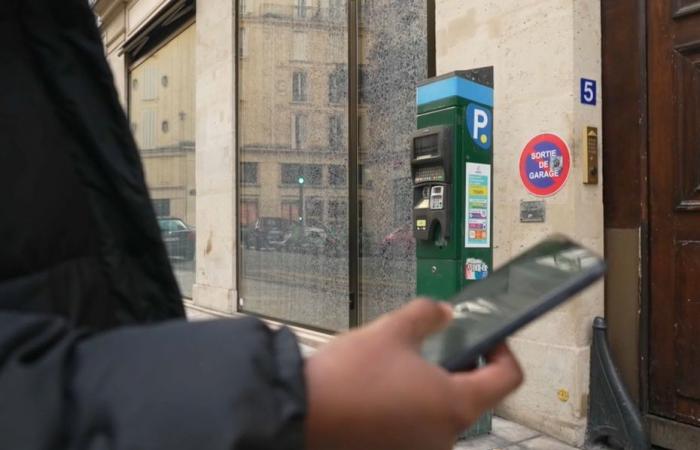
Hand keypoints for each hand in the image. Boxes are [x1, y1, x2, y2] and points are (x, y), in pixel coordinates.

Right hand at [304, 299, 522, 449]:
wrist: (300, 412)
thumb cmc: (348, 375)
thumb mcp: (391, 330)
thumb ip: (427, 315)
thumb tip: (445, 313)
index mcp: (455, 404)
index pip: (507, 378)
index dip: (504, 351)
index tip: (488, 339)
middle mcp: (445, 436)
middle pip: (472, 398)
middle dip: (456, 369)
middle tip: (429, 348)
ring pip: (440, 414)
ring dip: (429, 390)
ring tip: (395, 370)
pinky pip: (416, 430)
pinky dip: (409, 410)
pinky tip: (380, 394)